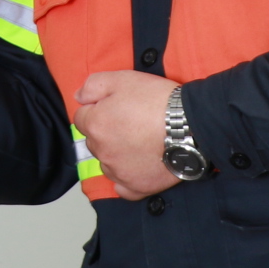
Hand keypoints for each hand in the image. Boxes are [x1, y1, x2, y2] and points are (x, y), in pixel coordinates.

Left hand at [73, 70, 179, 198]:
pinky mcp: (137, 187)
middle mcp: (102, 151)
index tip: (114, 107)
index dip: (97, 110)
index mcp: (96, 125)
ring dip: (116, 154)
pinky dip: (126, 179)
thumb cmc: (157, 101)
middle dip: (106, 132)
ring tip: (139, 143)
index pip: (81, 118)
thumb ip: (93, 85)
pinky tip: (135, 168)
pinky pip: (123, 188)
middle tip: (130, 123)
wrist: (190, 125)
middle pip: (94, 141)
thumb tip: (78, 97)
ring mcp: (119, 171)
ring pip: (107, 163)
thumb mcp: (123, 79)